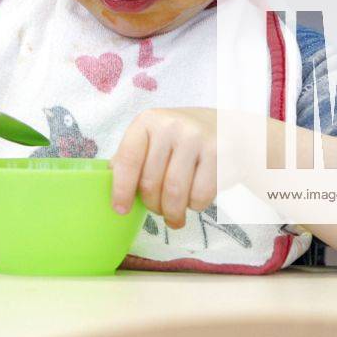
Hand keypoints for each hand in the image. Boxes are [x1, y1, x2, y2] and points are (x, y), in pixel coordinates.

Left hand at [110, 107, 216, 228]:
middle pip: (151, 182)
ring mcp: (196, 138)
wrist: (229, 127)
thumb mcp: (154, 137)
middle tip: (157, 210)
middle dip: (152, 205)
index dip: (121, 189)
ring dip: (172, 212)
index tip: (120, 209)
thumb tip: (107, 182)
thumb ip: (133, 157)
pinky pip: (200, 196)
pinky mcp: (219, 153)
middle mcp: (171, 126)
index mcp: (148, 121)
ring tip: (174, 215)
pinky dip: (195, 206)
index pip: (128, 159)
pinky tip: (195, 199)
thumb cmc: (183, 138)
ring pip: (175, 193)